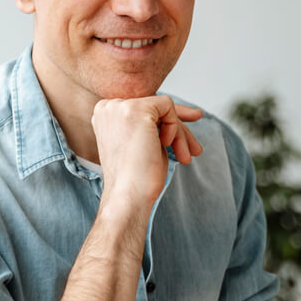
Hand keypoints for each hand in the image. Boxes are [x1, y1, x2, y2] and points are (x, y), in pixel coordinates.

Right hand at [92, 95, 202, 212]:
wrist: (129, 195)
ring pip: (162, 107)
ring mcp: (119, 107)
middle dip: (178, 128)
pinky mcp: (135, 109)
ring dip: (179, 133)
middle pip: (154, 107)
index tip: (190, 125)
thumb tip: (187, 112)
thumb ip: (156, 124)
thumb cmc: (138, 178)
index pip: (143, 108)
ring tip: (184, 156)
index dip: (167, 119)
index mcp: (105, 115)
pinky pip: (167, 106)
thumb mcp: (147, 143)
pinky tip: (166, 145)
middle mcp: (108, 107)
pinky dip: (174, 127)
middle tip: (195, 149)